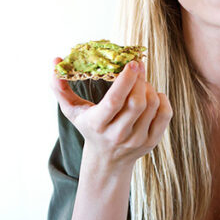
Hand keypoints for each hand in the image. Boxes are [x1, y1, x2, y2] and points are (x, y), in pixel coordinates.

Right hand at [51, 59, 171, 167]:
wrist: (107, 159)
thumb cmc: (88, 126)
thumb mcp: (71, 110)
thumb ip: (60, 87)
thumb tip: (55, 60)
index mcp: (97, 124)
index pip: (114, 101)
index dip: (126, 80)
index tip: (132, 63)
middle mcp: (117, 135)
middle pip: (136, 102)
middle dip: (140, 79)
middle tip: (137, 66)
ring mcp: (136, 140)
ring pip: (152, 105)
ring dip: (149, 87)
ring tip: (141, 83)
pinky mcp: (152, 142)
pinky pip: (165, 114)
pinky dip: (161, 99)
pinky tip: (152, 95)